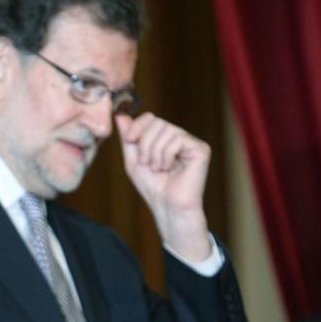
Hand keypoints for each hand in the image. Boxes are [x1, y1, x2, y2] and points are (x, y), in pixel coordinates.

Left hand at [114, 112, 211, 260]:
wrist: (166, 206)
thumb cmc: (152, 186)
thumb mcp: (133, 159)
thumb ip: (129, 138)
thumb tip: (120, 115)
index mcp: (165, 139)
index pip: (151, 118)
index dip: (138, 125)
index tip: (129, 140)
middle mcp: (180, 137)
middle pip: (157, 122)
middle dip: (144, 143)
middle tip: (147, 163)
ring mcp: (191, 142)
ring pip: (166, 130)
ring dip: (154, 152)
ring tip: (158, 168)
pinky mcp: (200, 149)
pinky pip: (178, 139)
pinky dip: (166, 155)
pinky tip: (168, 168)